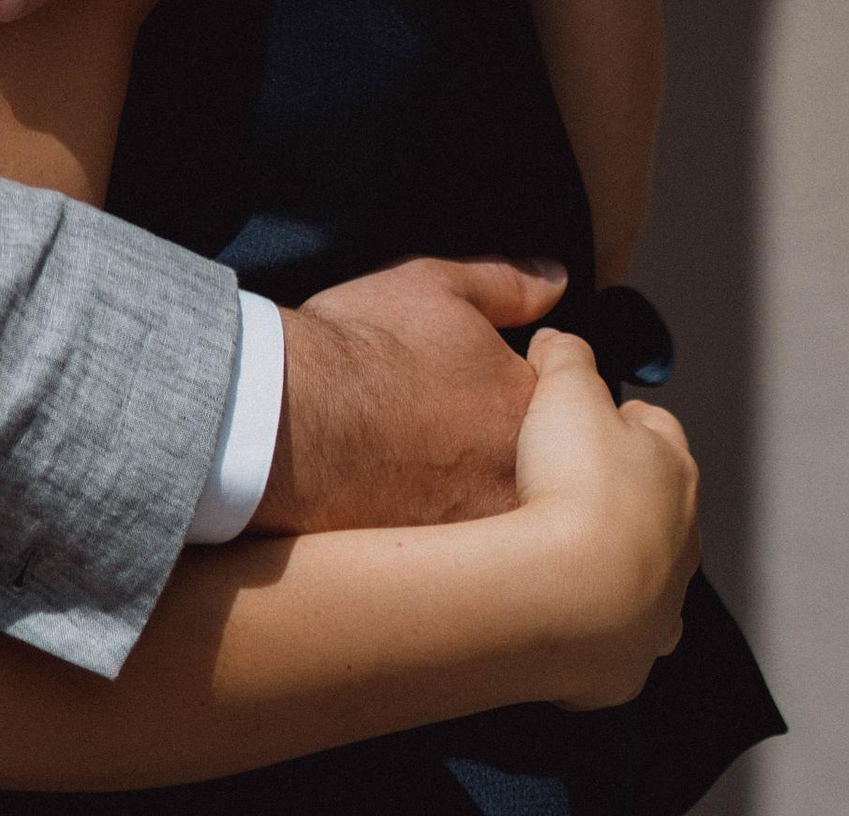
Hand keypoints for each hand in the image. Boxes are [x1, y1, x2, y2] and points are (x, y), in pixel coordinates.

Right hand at [257, 255, 562, 532]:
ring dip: (471, 492)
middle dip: (500, 447)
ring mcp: (480, 529)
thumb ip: (507, 284)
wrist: (291, 421)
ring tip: (421, 469)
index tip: (477, 384)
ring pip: (495, 511)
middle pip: (533, 465)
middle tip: (448, 429)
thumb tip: (557, 279)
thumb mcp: (436, 285)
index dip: (514, 386)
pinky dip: (436, 528)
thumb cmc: (363, 346)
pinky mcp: (439, 569)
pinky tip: (400, 505)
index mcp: (527, 405)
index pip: (555, 401)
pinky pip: (455, 554)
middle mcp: (519, 476)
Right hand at [511, 327, 697, 705]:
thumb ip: (566, 355)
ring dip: (614, 563)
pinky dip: (598, 626)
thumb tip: (558, 344)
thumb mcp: (564, 387)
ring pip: (648, 575)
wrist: (569, 596)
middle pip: (655, 504)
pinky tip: (563, 612)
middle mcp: (683, 538)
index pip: (658, 428)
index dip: (619, 418)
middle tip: (564, 487)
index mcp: (675, 468)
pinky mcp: (634, 658)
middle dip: (618, 493)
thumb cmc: (574, 486)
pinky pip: (621, 636)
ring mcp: (664, 604)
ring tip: (562, 556)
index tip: (586, 418)